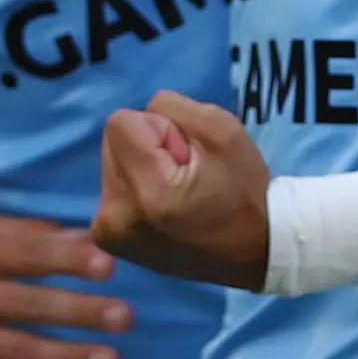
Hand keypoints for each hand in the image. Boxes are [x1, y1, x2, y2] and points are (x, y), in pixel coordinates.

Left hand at [96, 91, 274, 286]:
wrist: (250, 252)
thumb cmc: (242, 191)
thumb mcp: (222, 129)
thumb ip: (173, 106)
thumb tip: (143, 116)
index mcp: (147, 191)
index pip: (121, 122)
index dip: (160, 129)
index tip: (186, 155)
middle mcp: (116, 217)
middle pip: (113, 142)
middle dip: (147, 148)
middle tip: (184, 174)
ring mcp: (107, 233)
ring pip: (112, 163)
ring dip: (141, 168)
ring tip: (176, 193)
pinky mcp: (106, 239)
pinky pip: (113, 189)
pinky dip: (135, 189)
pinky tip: (161, 209)